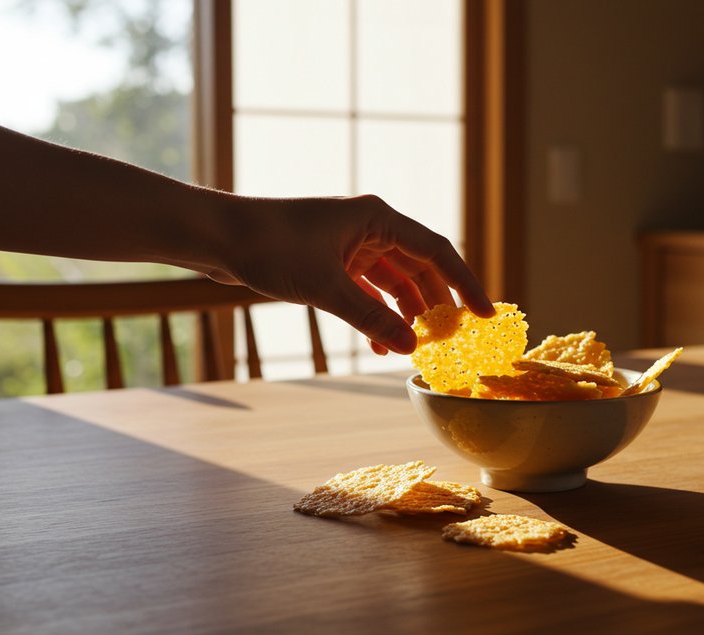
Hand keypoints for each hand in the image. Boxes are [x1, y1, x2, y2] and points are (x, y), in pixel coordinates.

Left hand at [202, 194, 494, 354]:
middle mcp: (369, 227)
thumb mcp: (326, 288)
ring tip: (414, 348)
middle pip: (419, 268)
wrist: (218, 236)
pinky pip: (367, 291)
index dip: (465, 284)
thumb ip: (371, 318)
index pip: (437, 251)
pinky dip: (376, 315)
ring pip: (393, 282)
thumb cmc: (270, 247)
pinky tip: (379, 343)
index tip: (486, 315)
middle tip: (453, 340)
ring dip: (404, 315)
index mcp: (376, 218)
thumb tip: (410, 346)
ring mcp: (350, 245)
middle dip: (435, 305)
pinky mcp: (330, 262)